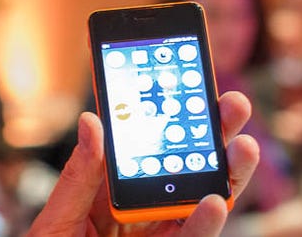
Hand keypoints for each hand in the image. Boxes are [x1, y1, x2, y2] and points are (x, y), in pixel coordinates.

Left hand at [28, 91, 259, 236]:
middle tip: (234, 104)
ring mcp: (155, 235)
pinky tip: (216, 200)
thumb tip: (93, 120)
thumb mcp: (58, 215)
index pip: (145, 147)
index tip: (187, 81)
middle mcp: (140, 210)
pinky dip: (204, 222)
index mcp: (112, 190)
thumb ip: (80, 176)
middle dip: (212, 137)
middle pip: (184, 169)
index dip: (168, 117)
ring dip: (226, 175)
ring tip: (243, 146)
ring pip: (199, 202)